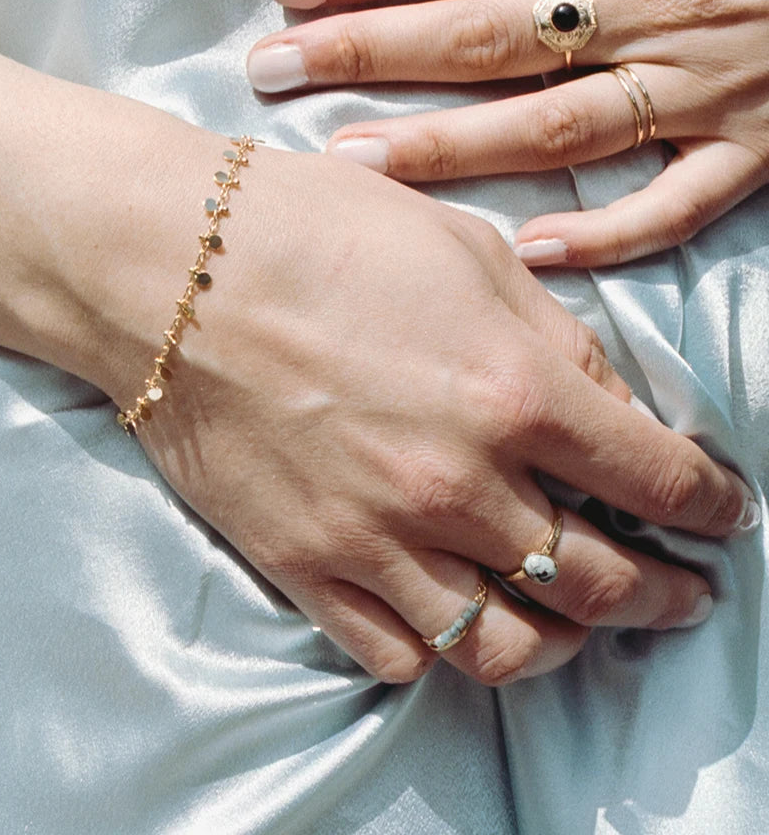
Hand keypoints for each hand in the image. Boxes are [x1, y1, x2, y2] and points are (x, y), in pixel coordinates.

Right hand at [0, 43, 756, 685]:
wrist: (174, 269)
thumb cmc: (320, 233)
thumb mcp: (468, 251)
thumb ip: (554, 338)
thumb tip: (607, 406)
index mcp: (514, 392)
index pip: (653, 480)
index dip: (707, 506)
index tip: (722, 514)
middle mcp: (460, 484)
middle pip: (600, 581)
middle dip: (665, 595)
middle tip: (684, 593)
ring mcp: (381, 539)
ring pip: (510, 646)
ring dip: (570, 643)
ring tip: (585, 624)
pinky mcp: (309, 569)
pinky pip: (403, 656)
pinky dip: (451, 652)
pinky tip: (466, 621)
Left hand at [247, 0, 768, 266]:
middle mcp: (661, 6)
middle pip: (491, 38)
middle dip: (376, 54)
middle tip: (278, 72)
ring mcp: (706, 89)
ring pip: (556, 128)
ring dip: (452, 148)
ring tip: (356, 162)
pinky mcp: (752, 153)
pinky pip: (670, 205)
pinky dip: (602, 234)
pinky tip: (528, 254)